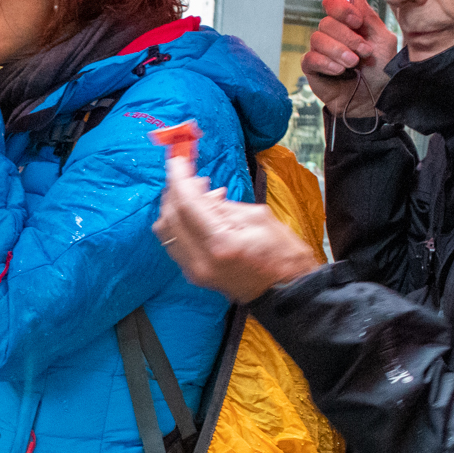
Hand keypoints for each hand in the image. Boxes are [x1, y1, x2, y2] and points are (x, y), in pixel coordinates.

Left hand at [153, 149, 322, 302]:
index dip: (178, 177)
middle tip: (189, 173)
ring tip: (199, 192)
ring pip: (166, 231)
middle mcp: (200, 259)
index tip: (177, 158)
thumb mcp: (259, 218)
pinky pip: (174, 242)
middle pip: (170, 217)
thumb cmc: (283, 255)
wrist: (286, 294)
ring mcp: (194, 270)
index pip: (187, 204)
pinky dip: (180, 222)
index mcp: (221, 243)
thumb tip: (202, 191)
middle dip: (174, 190)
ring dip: (175, 206)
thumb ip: (223, 205)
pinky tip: (199, 213)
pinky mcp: (193, 274)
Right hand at [301, 0, 397, 118]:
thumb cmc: (380, 72)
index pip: (333, 3)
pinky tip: (339, 71)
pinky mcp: (312, 68)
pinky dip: (327, 63)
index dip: (342, 8)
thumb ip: (369, 16)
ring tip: (353, 64)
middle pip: (327, 22)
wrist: (373, 100)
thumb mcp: (382, 40)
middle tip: (363, 52)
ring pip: (318, 39)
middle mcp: (332, 35)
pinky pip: (310, 58)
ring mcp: (320, 51)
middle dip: (347, 37)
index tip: (357, 21)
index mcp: (349, 25)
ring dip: (339, 51)